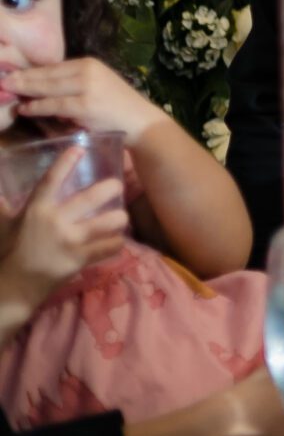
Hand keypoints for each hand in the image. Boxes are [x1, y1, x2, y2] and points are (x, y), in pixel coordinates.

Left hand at [0, 57, 169, 139]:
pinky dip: (36, 107)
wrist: (139, 121)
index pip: (52, 67)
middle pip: (46, 75)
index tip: (11, 74)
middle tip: (2, 81)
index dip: (29, 72)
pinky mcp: (84, 105)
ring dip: (25, 91)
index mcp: (89, 63)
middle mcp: (87, 71)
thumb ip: (72, 83)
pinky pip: (53, 105)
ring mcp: (86, 87)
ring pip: (47, 88)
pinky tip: (24, 108)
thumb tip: (40, 87)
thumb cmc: (116, 106)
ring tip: (8, 92)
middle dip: (22, 79)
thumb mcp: (95, 86)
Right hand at [0, 149, 127, 303]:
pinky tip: (116, 241)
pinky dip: (116, 244)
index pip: (50, 181)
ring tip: (121, 218)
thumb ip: (5, 207)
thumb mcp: (6, 225)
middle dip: (110, 188)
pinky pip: (110, 246)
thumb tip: (0, 191)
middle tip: (117, 186)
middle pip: (91, 197)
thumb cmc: (11, 251)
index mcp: (36, 210)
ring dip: (119, 219)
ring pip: (109, 221)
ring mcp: (69, 240)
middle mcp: (54, 221)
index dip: (65, 163)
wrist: (14, 286)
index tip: (78, 149)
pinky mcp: (80, 259)